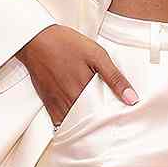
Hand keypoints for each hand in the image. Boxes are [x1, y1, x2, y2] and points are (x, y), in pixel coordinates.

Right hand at [16, 25, 137, 125]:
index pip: (104, 116)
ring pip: (75, 124)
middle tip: (112, 127)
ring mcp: (57, 103)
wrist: (35, 39)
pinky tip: (79, 123)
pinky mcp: (48, 102)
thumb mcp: (96, 55)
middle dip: (101, 125)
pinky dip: (70, 125)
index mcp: (85, 91)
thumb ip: (114, 77)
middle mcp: (70, 101)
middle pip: (90, 123)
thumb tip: (132, 99)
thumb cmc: (66, 44)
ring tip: (98, 127)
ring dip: (86, 127)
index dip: (114, 120)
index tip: (122, 121)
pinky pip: (60, 122)